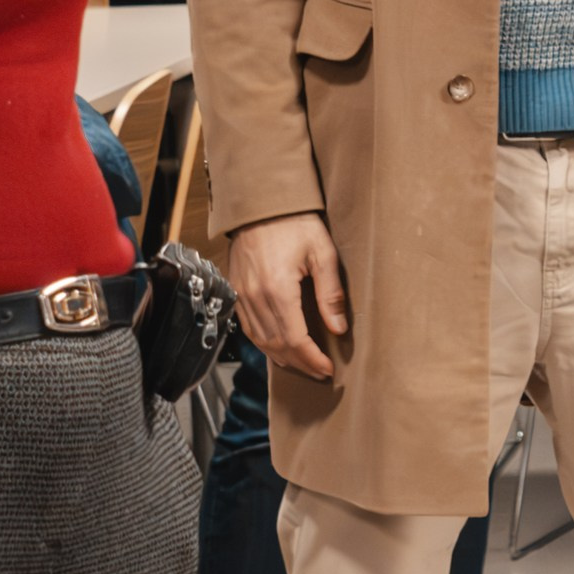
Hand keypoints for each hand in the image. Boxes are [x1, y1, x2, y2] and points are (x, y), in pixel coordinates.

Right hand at [229, 211, 348, 380]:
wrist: (260, 202)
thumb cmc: (293, 222)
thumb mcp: (322, 253)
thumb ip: (330, 293)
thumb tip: (338, 328)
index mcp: (278, 289)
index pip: (295, 339)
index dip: (312, 359)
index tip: (327, 369)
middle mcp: (255, 297)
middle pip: (277, 345)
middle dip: (300, 363)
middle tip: (319, 372)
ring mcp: (241, 295)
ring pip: (260, 341)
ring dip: (282, 358)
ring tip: (303, 365)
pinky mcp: (235, 291)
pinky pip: (248, 328)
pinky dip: (264, 343)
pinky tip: (278, 348)